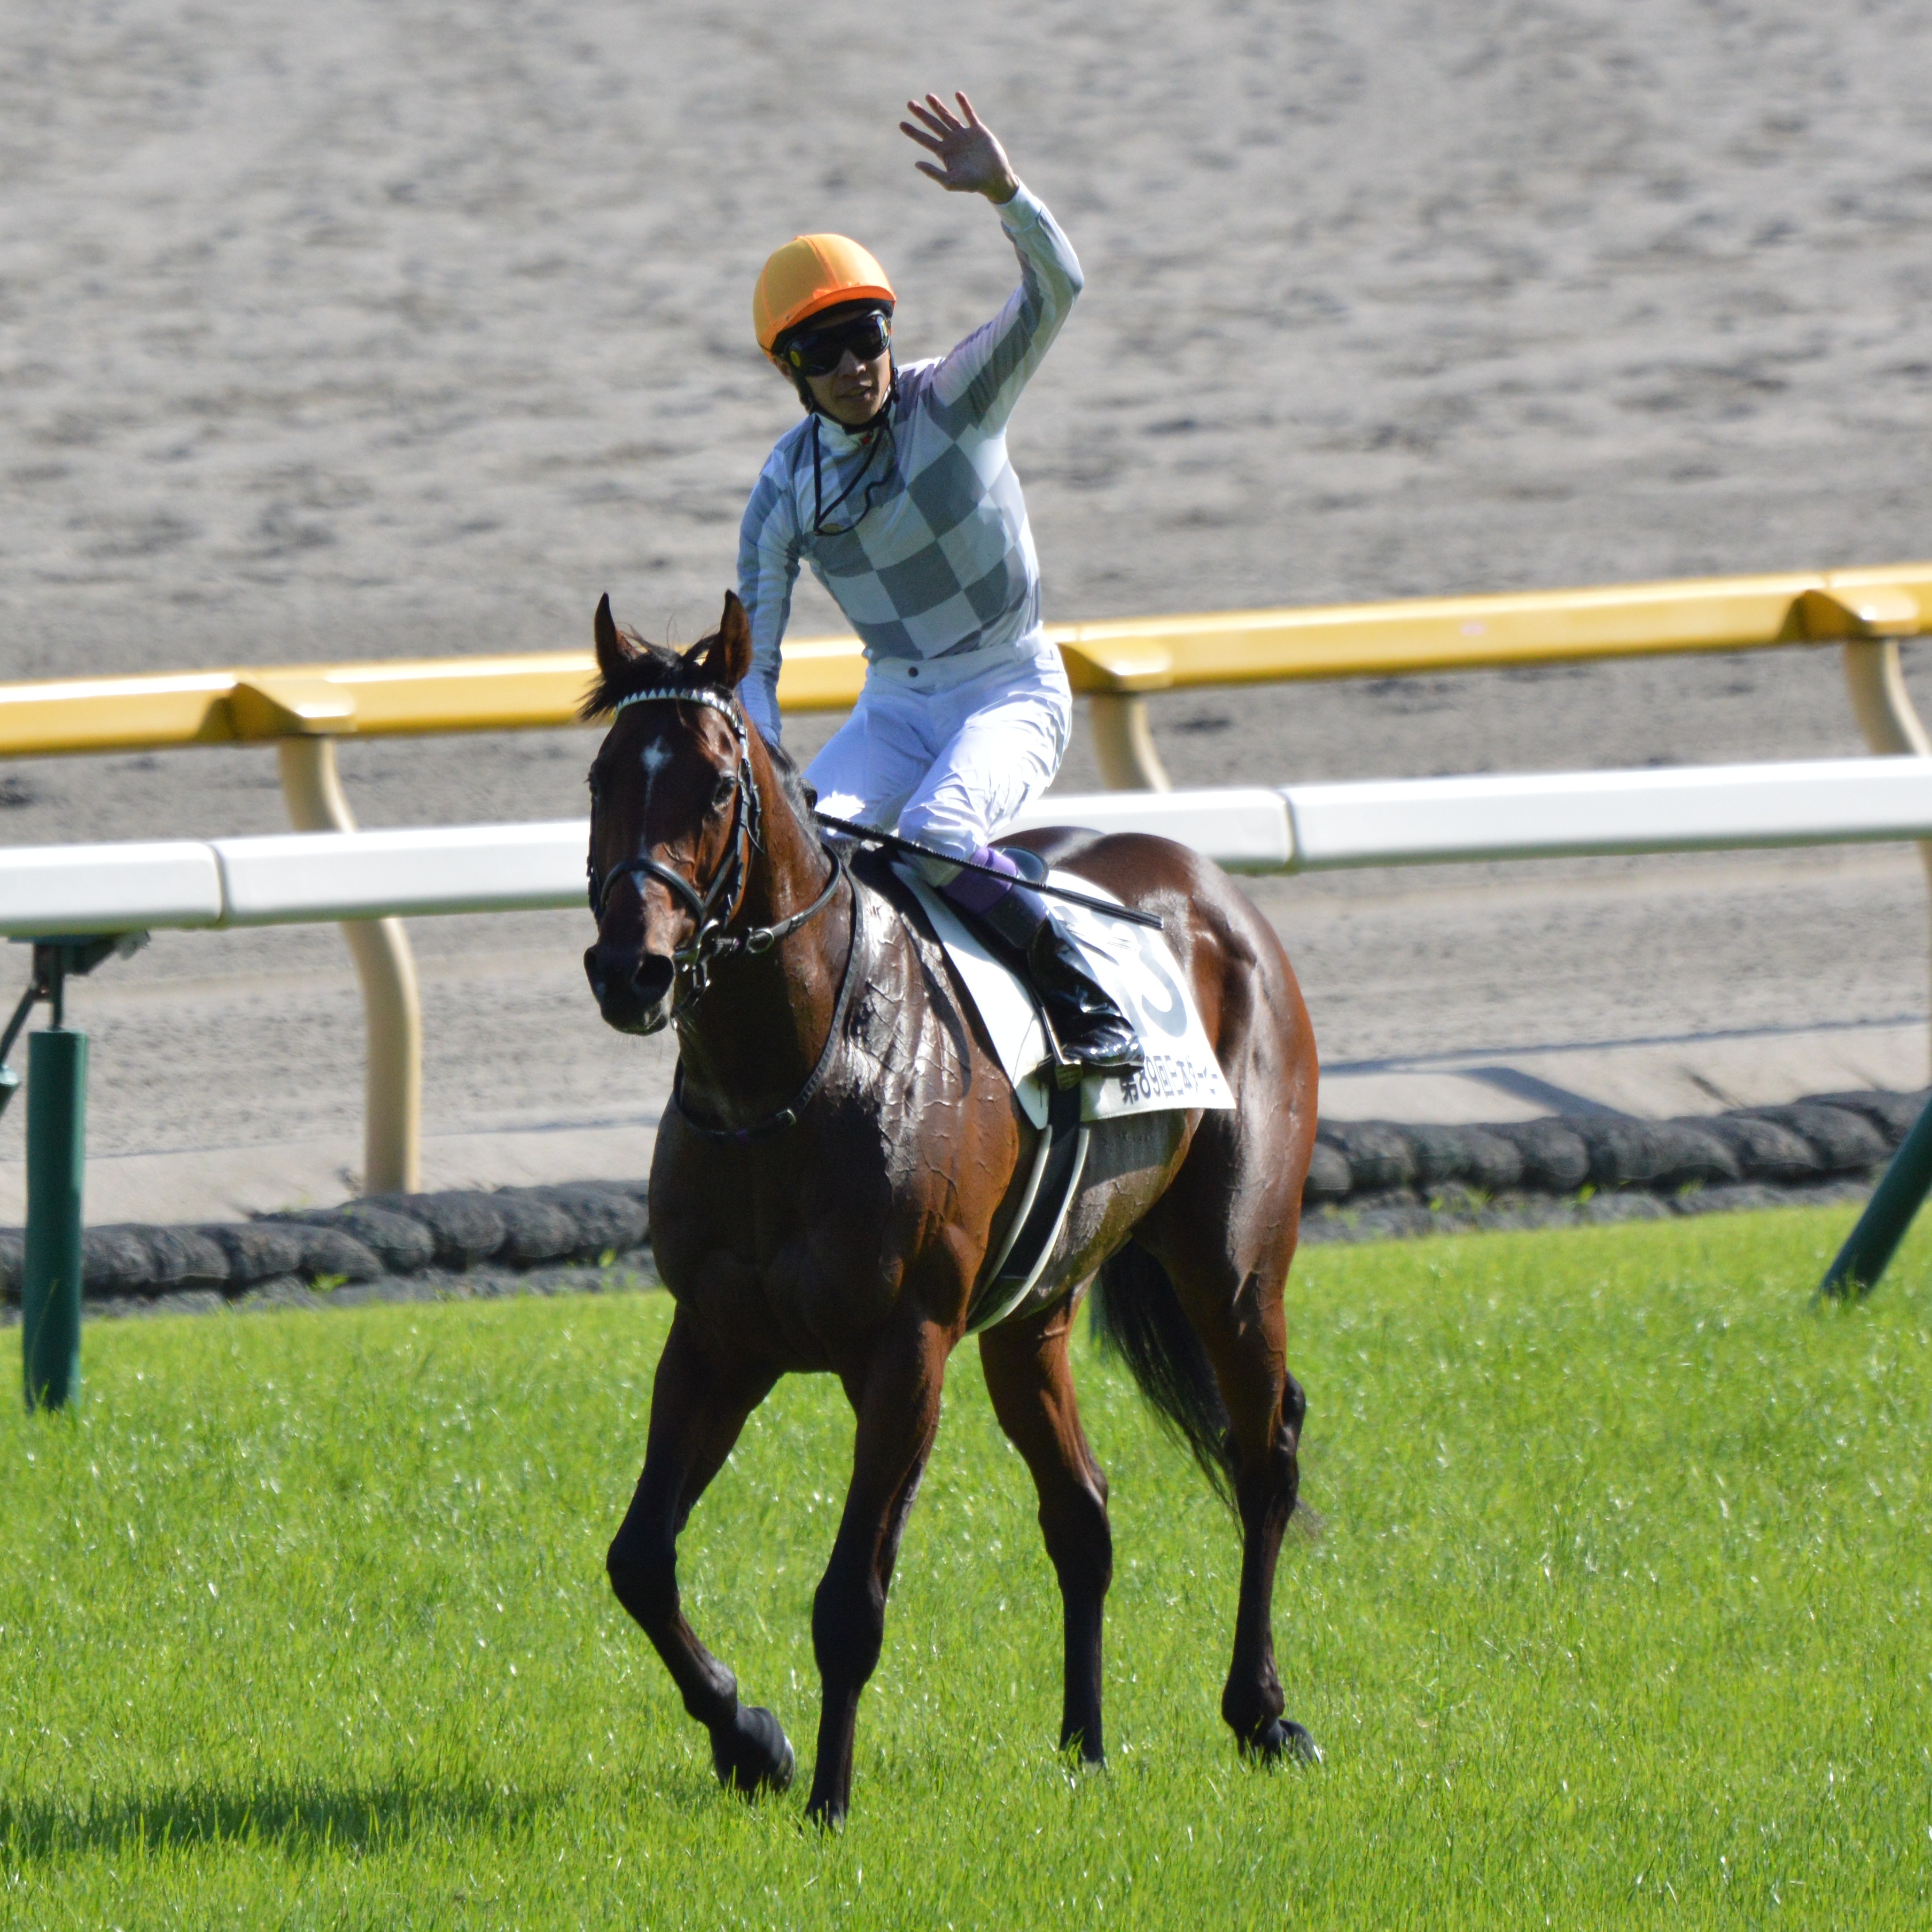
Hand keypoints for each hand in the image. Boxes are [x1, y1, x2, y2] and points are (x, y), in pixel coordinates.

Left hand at [900, 92, 1018, 203]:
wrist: (995, 179)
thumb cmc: (973, 184)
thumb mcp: (951, 182)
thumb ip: (934, 173)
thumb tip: (916, 163)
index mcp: (944, 153)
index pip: (925, 140)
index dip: (913, 132)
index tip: (901, 124)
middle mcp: (952, 142)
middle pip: (933, 125)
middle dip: (922, 114)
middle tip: (909, 104)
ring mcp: (964, 135)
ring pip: (948, 117)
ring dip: (938, 107)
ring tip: (928, 96)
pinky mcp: (978, 130)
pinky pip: (969, 114)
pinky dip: (964, 105)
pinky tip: (958, 94)